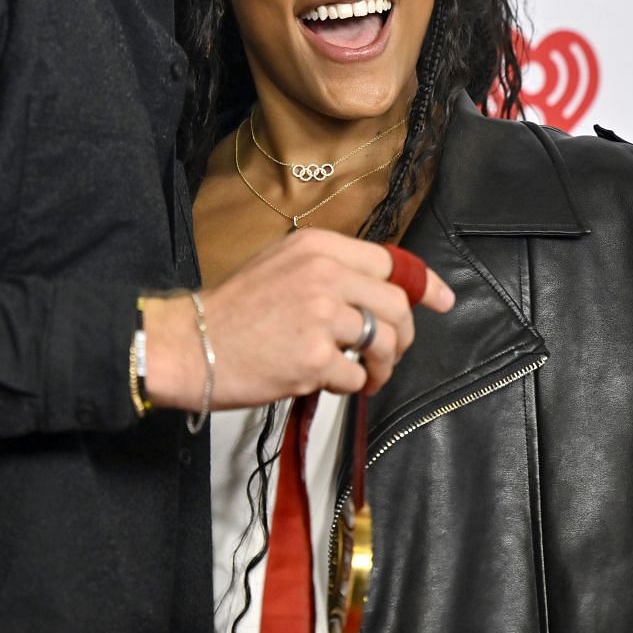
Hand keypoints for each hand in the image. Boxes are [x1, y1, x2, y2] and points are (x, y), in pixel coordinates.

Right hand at [147, 230, 453, 405]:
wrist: (190, 344)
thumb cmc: (234, 310)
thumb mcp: (283, 265)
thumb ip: (332, 270)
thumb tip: (382, 289)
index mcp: (318, 247)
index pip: (389, 264)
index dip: (424, 284)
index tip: (443, 300)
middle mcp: (324, 274)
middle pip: (396, 306)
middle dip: (402, 337)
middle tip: (388, 355)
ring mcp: (321, 315)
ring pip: (383, 343)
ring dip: (379, 366)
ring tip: (363, 375)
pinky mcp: (314, 356)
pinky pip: (356, 376)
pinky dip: (348, 385)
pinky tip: (323, 382)